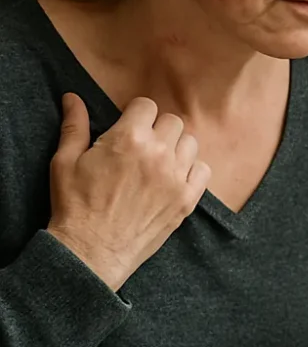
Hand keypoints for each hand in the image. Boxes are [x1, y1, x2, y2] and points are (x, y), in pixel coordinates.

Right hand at [46, 94, 210, 291]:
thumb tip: (72, 97)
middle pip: (172, 122)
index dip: (136, 114)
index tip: (129, 127)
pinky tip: (174, 178)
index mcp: (128, 139)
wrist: (91, 250)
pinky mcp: (187, 199)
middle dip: (157, 129)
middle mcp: (158, 154)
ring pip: (190, 143)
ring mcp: (176, 177)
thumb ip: (74, 125)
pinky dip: (192, 170)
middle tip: (142, 146)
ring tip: (157, 163)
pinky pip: (203, 170)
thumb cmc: (75, 205)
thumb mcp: (65, 161)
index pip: (147, 105)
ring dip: (176, 148)